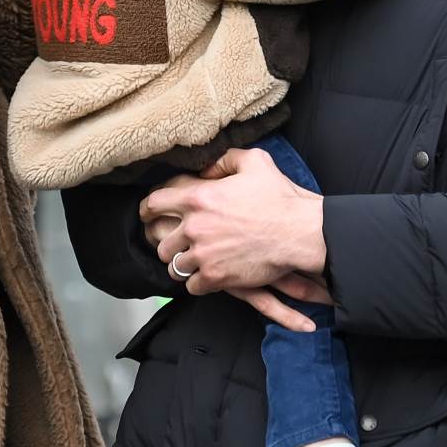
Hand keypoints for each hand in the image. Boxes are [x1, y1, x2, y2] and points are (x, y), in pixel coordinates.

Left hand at [142, 148, 326, 325]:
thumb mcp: (254, 162)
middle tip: (178, 246)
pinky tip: (207, 278)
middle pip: (161, 241)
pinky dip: (197, 284)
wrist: (299, 232)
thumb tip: (206, 169)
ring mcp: (203, 255)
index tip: (147, 216)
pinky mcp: (216, 277)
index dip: (147, 210)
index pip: (153, 204)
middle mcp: (194, 227)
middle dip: (168, 243)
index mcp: (198, 198)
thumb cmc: (280, 197)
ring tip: (192, 264)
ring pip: (175, 266)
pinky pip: (191, 286)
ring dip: (182, 265)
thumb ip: (224, 160)